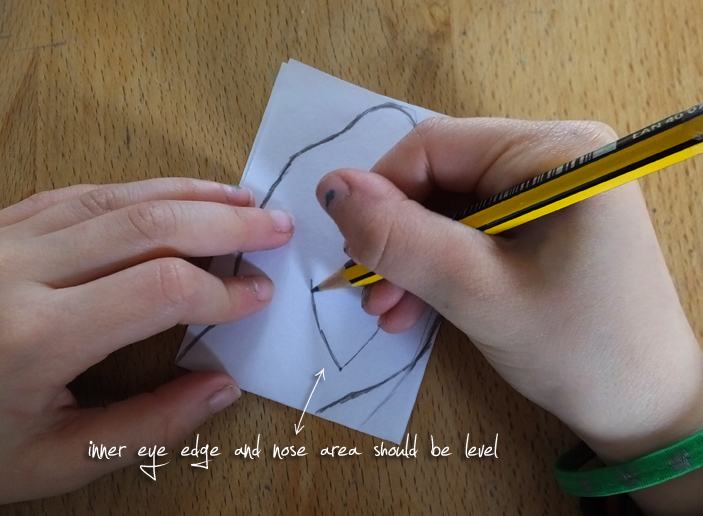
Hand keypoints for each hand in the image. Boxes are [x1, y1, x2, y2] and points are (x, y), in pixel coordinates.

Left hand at [0, 178, 292, 503]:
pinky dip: (138, 190)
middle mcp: (18, 272)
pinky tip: (173, 194)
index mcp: (34, 338)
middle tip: (276, 226)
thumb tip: (222, 387)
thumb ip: (146, 427)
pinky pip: (79, 194)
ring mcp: (2, 239)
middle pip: (149, 225)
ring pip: (117, 197)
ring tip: (240, 200)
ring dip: (189, 195)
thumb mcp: (53, 460)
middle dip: (226, 224)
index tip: (259, 296)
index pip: (160, 290)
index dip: (223, 291)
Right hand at [316, 118, 702, 514]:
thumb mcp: (477, 292)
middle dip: (396, 238)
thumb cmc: (576, 350)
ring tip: (388, 312)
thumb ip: (400, 239)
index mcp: (555, 152)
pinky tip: (414, 308)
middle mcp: (553, 157)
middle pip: (439, 179)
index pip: (434, 146)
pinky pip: (469, 233)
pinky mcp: (541, 224)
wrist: (643, 410)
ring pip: (447, 210)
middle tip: (369, 293)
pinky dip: (437, 268)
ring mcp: (548, 191)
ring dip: (410, 259)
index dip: (380, 193)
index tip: (351, 249)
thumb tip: (331, 189)